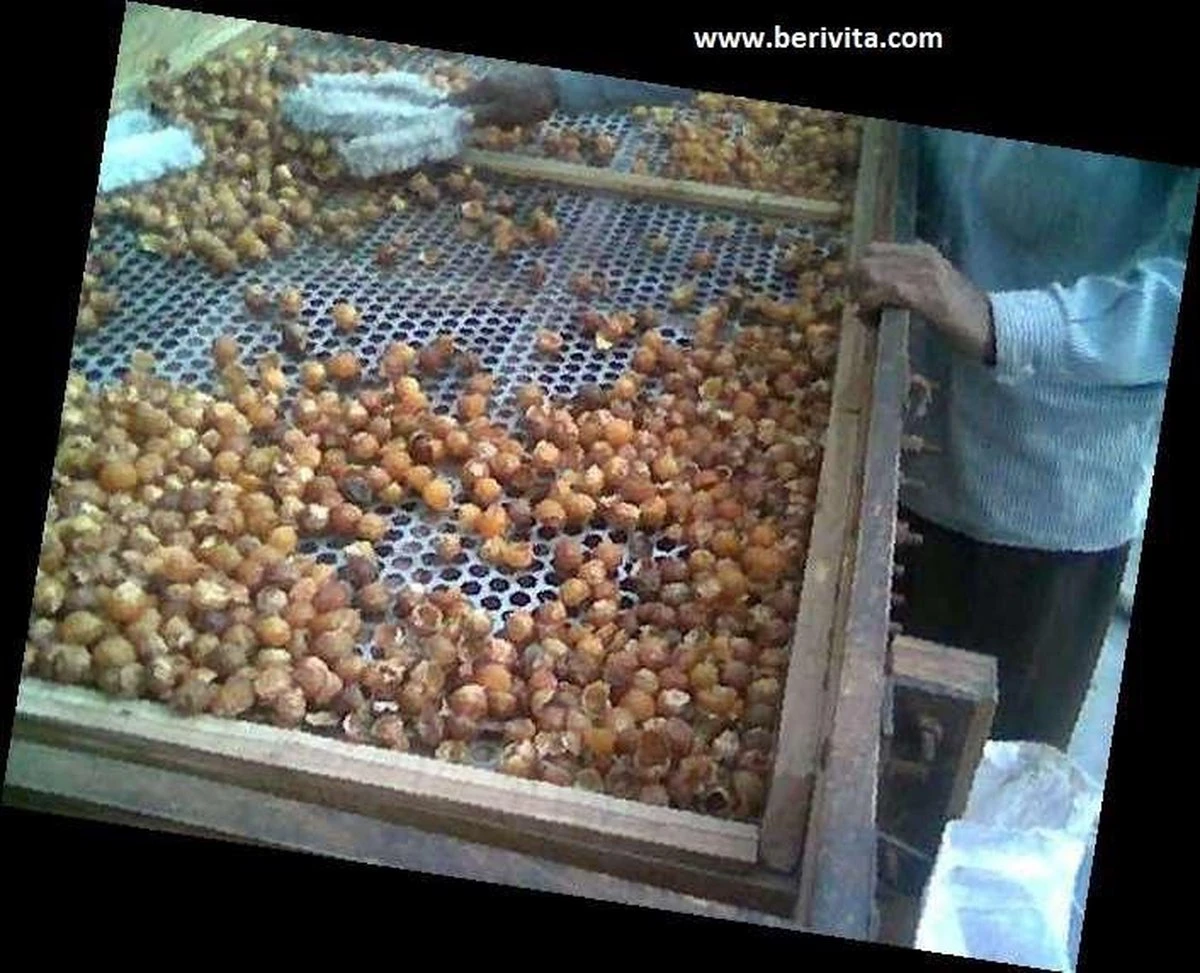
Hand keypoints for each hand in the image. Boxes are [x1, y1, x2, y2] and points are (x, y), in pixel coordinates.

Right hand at [448, 65, 558, 128]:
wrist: (558, 84)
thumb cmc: (530, 101)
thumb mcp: (504, 113)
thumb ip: (482, 116)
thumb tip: (461, 120)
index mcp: (484, 87)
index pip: (459, 98)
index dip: (450, 108)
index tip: (443, 117)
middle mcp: (489, 79)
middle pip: (474, 100)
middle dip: (479, 116)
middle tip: (491, 128)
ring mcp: (502, 78)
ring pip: (491, 100)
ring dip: (497, 116)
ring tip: (514, 125)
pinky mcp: (515, 80)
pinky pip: (505, 98)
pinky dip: (509, 110)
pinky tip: (522, 117)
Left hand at [851, 242, 995, 363]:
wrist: (994, 327)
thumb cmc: (962, 314)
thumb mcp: (932, 289)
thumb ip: (907, 283)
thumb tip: (873, 292)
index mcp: (923, 252)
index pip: (874, 251)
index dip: (860, 274)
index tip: (861, 297)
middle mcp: (922, 256)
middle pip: (867, 261)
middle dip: (855, 286)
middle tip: (861, 310)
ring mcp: (924, 273)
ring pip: (871, 274)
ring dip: (861, 298)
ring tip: (868, 318)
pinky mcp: (924, 294)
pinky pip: (883, 292)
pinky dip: (871, 307)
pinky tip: (873, 321)